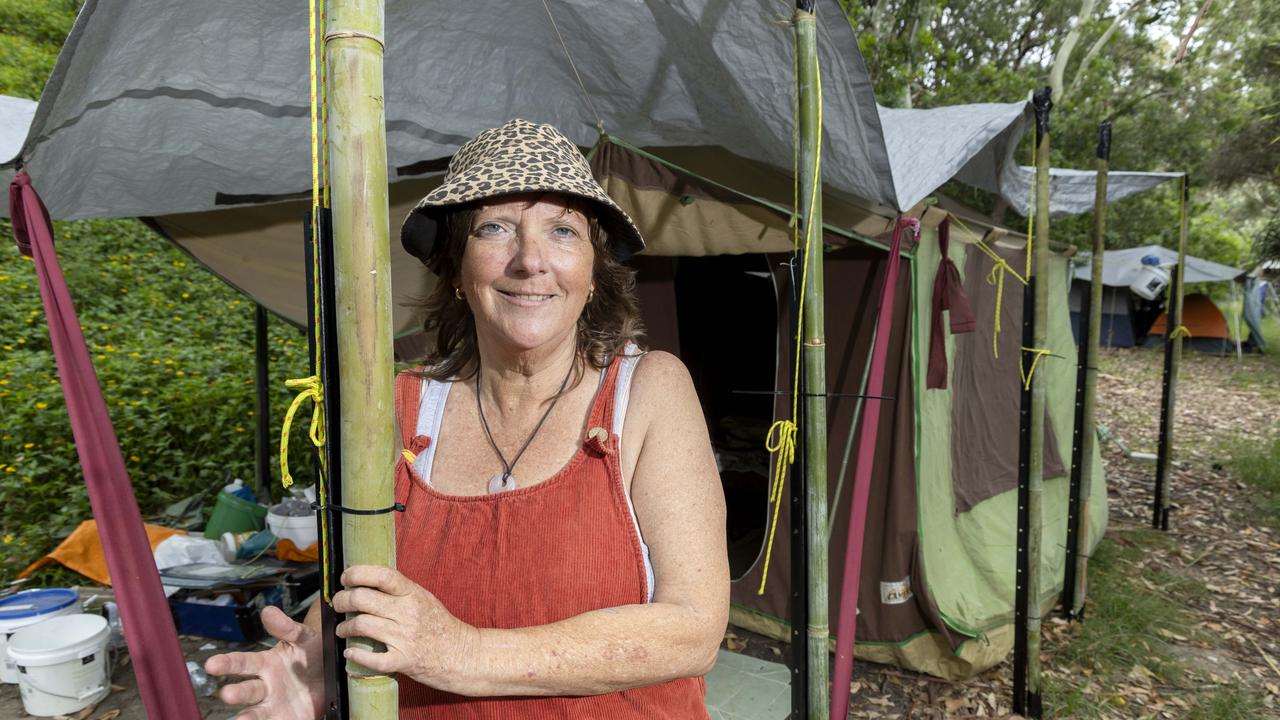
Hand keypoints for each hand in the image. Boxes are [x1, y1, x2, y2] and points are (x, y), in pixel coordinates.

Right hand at [204, 605, 325, 719]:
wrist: (331, 676)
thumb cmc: (313, 655)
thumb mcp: (304, 638)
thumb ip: (286, 628)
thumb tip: (268, 611)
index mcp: (267, 664)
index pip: (242, 663)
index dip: (227, 663)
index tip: (211, 664)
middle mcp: (266, 687)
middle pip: (247, 690)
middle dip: (236, 693)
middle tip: (227, 694)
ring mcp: (274, 706)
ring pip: (256, 713)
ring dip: (247, 717)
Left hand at [332, 565, 479, 692]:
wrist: (461, 653)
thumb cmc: (440, 625)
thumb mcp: (423, 598)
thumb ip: (399, 590)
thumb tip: (367, 581)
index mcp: (412, 594)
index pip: (381, 575)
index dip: (357, 573)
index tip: (345, 578)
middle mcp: (407, 613)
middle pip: (363, 599)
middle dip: (342, 600)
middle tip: (338, 603)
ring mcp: (405, 637)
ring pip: (361, 625)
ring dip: (344, 628)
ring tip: (342, 629)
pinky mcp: (403, 660)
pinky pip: (372, 659)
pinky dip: (356, 655)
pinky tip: (350, 652)